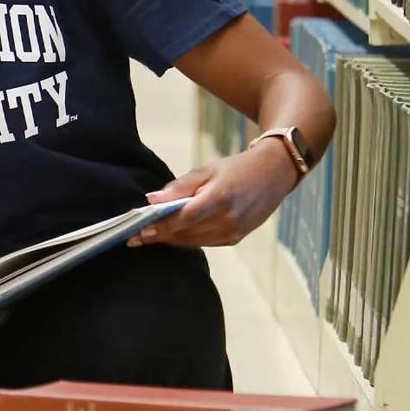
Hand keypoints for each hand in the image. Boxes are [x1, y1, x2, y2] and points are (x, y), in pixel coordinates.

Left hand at [127, 139, 300, 248]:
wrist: (274, 174)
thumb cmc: (237, 168)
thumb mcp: (207, 169)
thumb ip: (179, 186)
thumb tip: (152, 199)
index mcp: (220, 198)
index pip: (183, 219)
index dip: (159, 227)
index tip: (138, 232)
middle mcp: (228, 220)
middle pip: (185, 234)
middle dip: (159, 236)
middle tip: (135, 237)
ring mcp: (233, 232)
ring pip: (193, 242)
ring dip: (171, 240)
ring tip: (149, 237)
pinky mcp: (235, 239)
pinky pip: (204, 242)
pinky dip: (187, 239)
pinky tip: (173, 235)